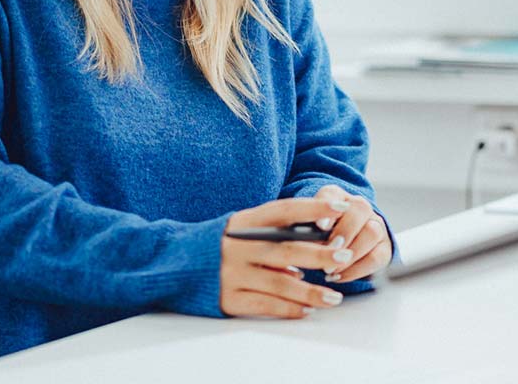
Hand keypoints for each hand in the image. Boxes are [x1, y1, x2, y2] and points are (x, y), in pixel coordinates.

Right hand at [220, 197, 353, 317]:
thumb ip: (270, 232)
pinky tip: (306, 311)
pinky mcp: (227, 300)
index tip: (341, 206)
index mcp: (242, 223)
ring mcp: (231, 274)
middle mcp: (236, 246)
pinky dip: (288, 309)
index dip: (313, 207)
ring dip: (311, 291)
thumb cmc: (217, 245)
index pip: (283, 211)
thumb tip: (313, 242)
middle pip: (286, 249)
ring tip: (335, 298)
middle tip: (345, 256)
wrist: (171, 266)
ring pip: (281, 283)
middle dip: (320, 254)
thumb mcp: (240, 229)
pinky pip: (265, 305)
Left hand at [312, 184, 391, 283]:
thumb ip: (305, 229)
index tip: (320, 225)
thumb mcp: (310, 228)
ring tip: (330, 269)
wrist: (346, 245)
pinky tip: (339, 276)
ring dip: (350, 253)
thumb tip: (296, 241)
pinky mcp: (384, 247)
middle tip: (327, 252)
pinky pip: (376, 257)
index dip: (327, 207)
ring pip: (372, 232)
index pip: (333, 194)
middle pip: (360, 209)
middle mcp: (360, 207)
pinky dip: (356, 270)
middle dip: (343, 233)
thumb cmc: (321, 235)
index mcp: (337, 197)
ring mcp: (376, 225)